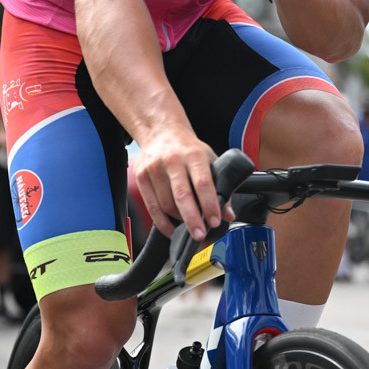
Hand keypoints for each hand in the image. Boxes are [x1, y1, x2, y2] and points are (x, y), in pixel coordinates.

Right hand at [131, 122, 232, 241]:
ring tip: (189, 227)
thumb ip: (221, 187)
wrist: (161, 132)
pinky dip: (162, 223)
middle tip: (200, 235)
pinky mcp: (141, 177)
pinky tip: (172, 230)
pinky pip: (152, 207)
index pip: (203, 183)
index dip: (209, 204)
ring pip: (166, 204)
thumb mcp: (210, 160)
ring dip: (179, 220)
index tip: (214, 221)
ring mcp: (154, 168)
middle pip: (182, 196)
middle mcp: (172, 161)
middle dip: (192, 219)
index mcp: (193, 155)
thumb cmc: (188, 149)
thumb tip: (228, 214)